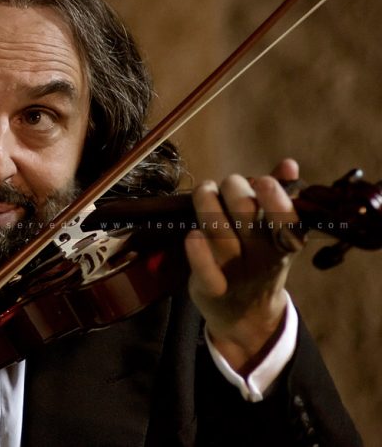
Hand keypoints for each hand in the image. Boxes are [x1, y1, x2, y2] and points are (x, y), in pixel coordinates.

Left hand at [185, 158, 302, 374]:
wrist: (245, 315)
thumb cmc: (257, 260)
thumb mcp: (275, 234)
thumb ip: (279, 199)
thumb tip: (288, 164)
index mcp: (284, 243)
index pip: (287, 219)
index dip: (275, 198)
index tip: (263, 181)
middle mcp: (262, 258)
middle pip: (247, 216)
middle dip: (234, 189)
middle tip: (229, 183)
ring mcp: (235, 273)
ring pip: (218, 231)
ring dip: (207, 203)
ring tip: (204, 190)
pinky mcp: (210, 288)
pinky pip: (204, 268)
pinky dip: (197, 250)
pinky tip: (191, 234)